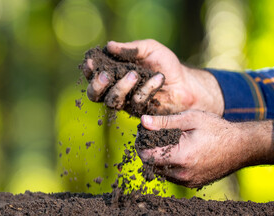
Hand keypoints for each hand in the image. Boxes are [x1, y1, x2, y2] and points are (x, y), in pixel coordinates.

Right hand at [84, 39, 224, 115]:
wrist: (185, 83)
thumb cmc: (165, 63)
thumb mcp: (149, 49)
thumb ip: (130, 48)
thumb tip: (109, 45)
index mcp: (113, 72)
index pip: (93, 74)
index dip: (89, 70)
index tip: (91, 62)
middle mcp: (115, 88)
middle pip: (94, 94)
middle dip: (97, 85)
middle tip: (106, 75)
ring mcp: (126, 102)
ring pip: (112, 101)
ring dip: (121, 87)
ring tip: (135, 74)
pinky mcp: (138, 112)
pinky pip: (136, 103)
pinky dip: (147, 88)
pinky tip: (159, 78)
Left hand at [136, 110, 273, 187]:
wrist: (243, 146)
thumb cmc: (217, 129)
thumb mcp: (190, 119)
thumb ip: (164, 122)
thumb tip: (143, 122)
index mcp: (181, 157)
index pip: (146, 156)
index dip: (141, 144)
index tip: (143, 133)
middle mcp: (183, 174)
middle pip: (152, 165)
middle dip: (149, 150)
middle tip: (153, 136)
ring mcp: (189, 181)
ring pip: (161, 172)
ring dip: (159, 158)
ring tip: (166, 142)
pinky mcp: (194, 184)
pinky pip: (173, 176)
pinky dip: (170, 165)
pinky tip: (177, 152)